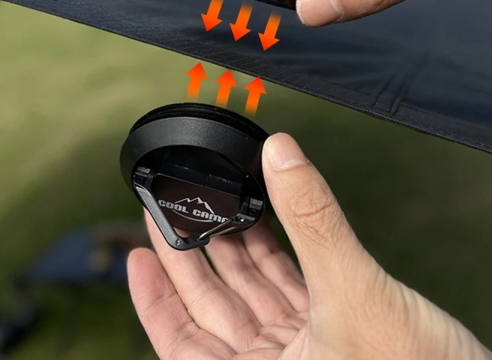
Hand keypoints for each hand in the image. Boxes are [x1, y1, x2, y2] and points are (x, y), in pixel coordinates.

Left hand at [128, 133, 491, 359]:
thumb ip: (314, 219)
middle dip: (195, 254)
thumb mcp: (354, 293)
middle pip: (214, 305)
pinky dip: (275, 254)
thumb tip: (281, 151)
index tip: (137, 253)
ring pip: (252, 293)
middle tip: (173, 211)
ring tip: (216, 207)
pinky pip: (288, 288)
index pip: (181, 338)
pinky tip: (264, 223)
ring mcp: (304, 350)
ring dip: (235, 249)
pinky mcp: (333, 332)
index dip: (154, 294)